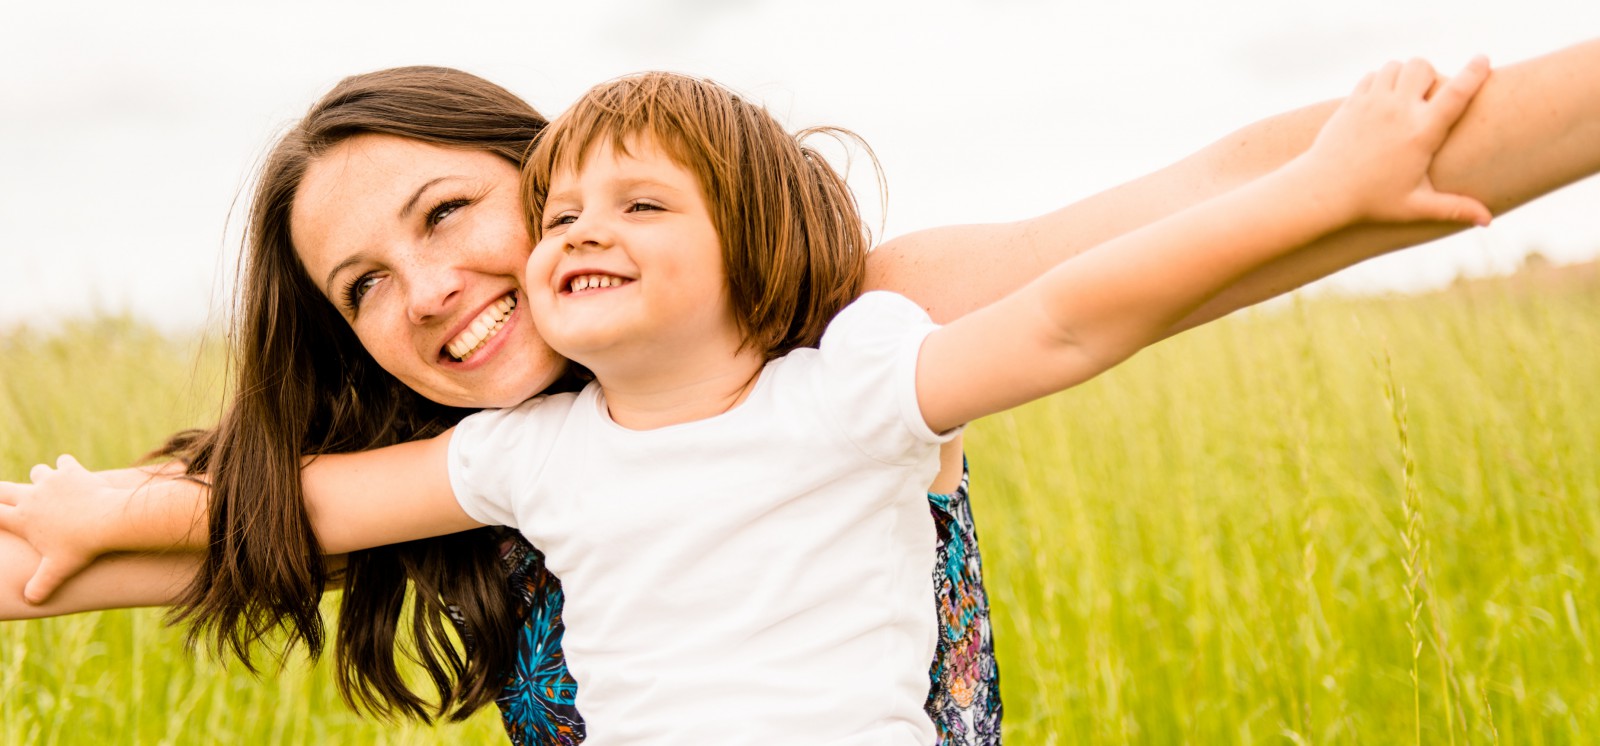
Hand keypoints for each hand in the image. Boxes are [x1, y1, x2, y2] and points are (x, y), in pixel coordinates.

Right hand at [0, 455, 122, 603]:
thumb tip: (30, 602)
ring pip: (36, 472)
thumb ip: (42, 585)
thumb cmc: (82, 547)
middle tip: (2, 493)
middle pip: (4, 489)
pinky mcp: (71, 470)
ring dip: (39, 478)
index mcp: (23, 519)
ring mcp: (50, 481)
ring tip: (45, 486)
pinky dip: (66, 467)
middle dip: (1, 492)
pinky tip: (70, 471)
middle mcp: (31, 497)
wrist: (109, 520)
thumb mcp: (59, 571)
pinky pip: (63, 463)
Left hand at [1304, 56, 1493, 226]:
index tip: (1483, 59)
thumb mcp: (1415, 206)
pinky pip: (1373, 75)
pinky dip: (1382, 80)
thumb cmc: (1371, 202)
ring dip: (1405, 75)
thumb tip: (1489, 221)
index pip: (1456, 93)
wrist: (1323, 192)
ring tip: (1405, 97)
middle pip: (1423, 67)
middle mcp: (1398, 112)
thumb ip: (1455, 209)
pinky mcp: (1352, 102)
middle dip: (1431, 74)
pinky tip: (1383, 101)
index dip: (1474, 73)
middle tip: (1428, 96)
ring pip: (1396, 66)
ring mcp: (1372, 103)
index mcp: (1420, 133)